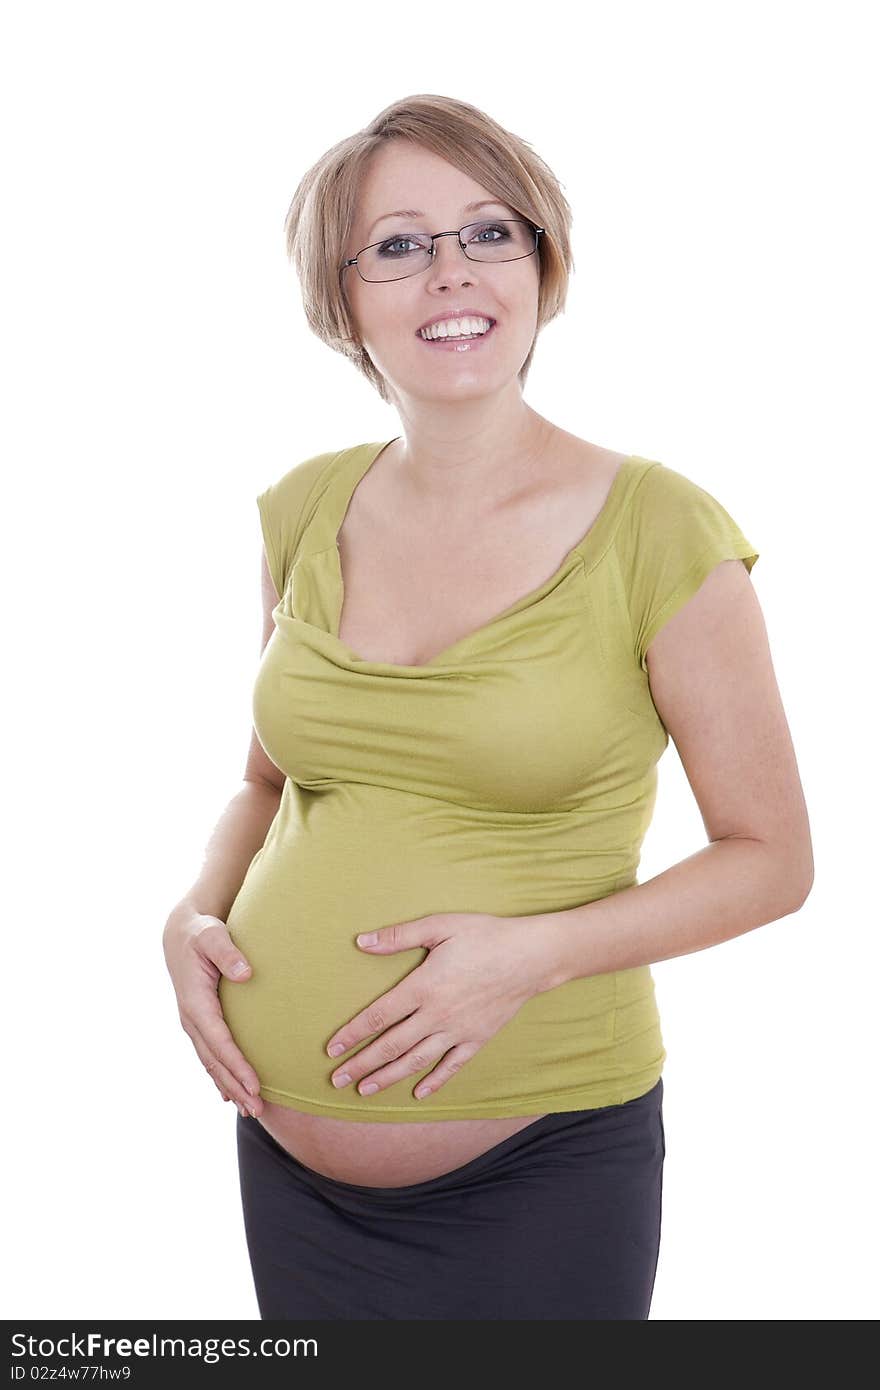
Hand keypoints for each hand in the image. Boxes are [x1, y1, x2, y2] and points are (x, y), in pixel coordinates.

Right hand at [162, 904, 262, 1118]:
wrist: (181, 934)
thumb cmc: (201, 933)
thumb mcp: (213, 936)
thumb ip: (228, 952)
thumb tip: (246, 973)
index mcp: (195, 1002)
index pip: (219, 1041)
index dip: (236, 1065)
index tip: (255, 1085)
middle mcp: (191, 1019)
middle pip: (214, 1061)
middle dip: (235, 1086)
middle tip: (258, 1109)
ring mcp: (192, 1023)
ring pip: (211, 1063)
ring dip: (230, 1087)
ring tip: (251, 1110)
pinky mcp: (198, 1024)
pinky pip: (209, 1056)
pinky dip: (221, 1077)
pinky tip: (231, 1095)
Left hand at [325, 912, 547, 1100]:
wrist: (531, 956)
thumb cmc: (484, 935)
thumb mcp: (440, 926)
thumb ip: (399, 936)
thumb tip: (361, 942)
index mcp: (423, 987)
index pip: (378, 1016)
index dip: (352, 1034)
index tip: (331, 1048)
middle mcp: (437, 1015)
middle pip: (391, 1046)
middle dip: (361, 1064)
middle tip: (337, 1080)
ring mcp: (458, 1030)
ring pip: (416, 1060)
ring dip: (388, 1077)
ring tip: (365, 1089)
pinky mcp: (478, 1038)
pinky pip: (452, 1066)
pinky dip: (435, 1081)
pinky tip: (419, 1093)